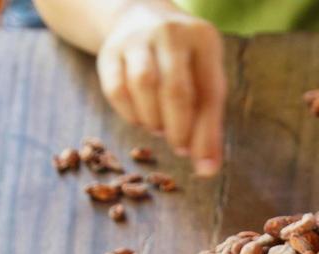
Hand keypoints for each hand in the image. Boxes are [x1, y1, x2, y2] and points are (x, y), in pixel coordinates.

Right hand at [96, 2, 225, 175]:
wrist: (140, 18)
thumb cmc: (183, 62)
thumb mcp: (203, 78)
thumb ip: (209, 122)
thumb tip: (207, 170)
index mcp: (203, 40)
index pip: (209, 93)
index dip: (206, 134)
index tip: (203, 165)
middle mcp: (170, 33)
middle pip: (175, 90)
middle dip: (179, 128)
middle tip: (179, 147)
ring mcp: (137, 39)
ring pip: (143, 85)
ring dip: (153, 119)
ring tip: (159, 128)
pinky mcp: (110, 51)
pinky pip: (116, 89)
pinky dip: (129, 113)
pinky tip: (139, 119)